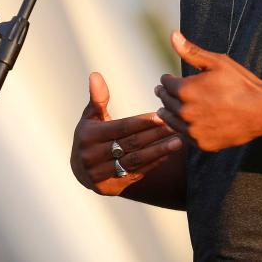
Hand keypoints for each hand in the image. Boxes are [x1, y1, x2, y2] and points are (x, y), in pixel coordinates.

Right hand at [70, 72, 181, 194]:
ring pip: (136, 161)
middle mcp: (92, 157)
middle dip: (156, 134)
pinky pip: (137, 173)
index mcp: (88, 136)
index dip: (142, 122)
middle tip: (176, 125)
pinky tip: (169, 153)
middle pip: (131, 144)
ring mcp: (101, 174)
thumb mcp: (91, 117)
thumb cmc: (91, 134)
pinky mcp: (112, 187)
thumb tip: (95, 74)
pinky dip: (154, 163)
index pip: (121, 128)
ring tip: (179, 141)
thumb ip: (98, 98)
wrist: (82, 170)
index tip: (161, 114)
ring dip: (160, 151)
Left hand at [155, 31, 261, 151]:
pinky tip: (185, 123)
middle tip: (161, 92)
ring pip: (171, 121)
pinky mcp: (202, 144)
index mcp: (185, 90)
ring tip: (166, 109)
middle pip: (166, 102)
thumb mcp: (217, 62)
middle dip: (164, 95)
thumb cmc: (241, 83)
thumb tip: (172, 35)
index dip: (167, 79)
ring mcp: (193, 130)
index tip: (167, 78)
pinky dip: (182, 128)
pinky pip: (184, 136)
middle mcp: (185, 112)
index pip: (165, 84)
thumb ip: (191, 51)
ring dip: (168, 113)